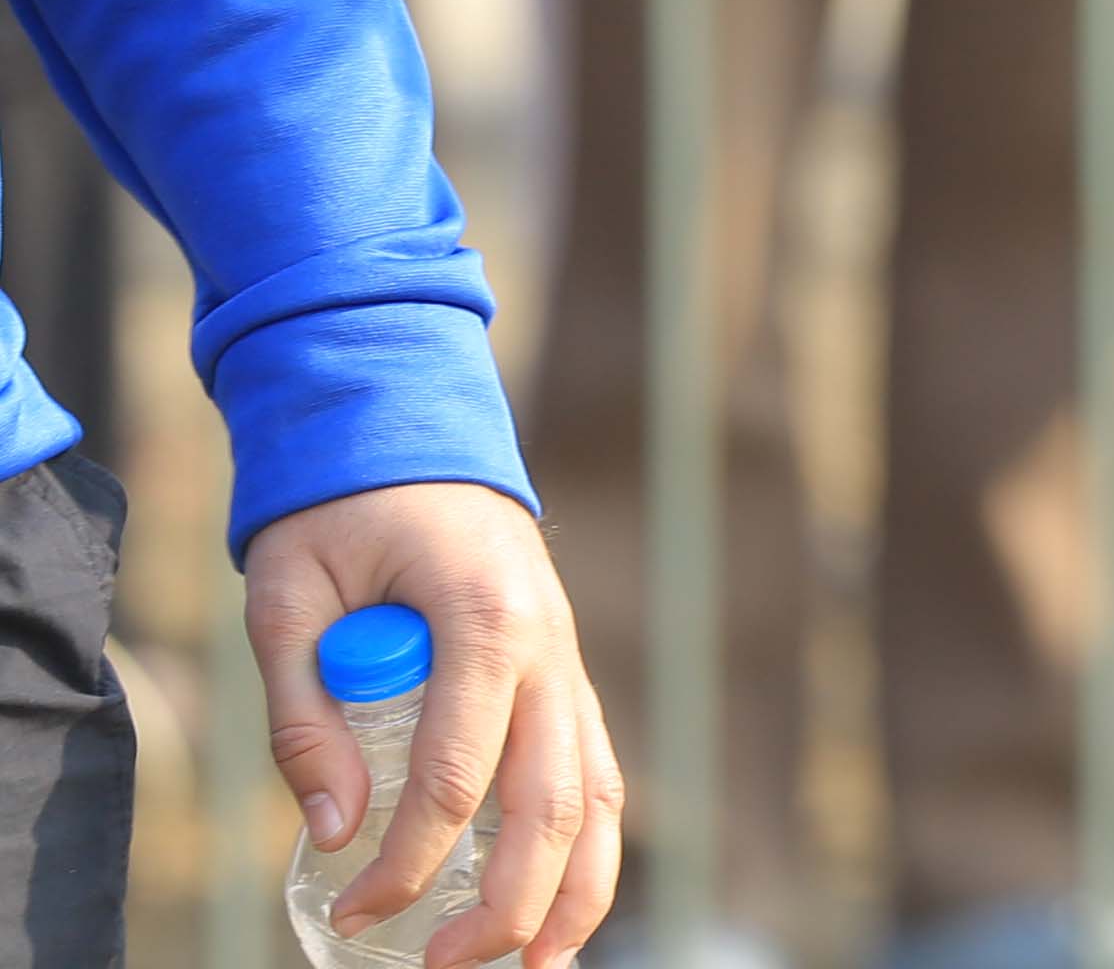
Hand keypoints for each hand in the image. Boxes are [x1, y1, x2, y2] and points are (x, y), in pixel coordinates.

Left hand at [240, 483, 624, 968]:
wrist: (410, 427)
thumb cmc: (340, 511)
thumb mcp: (286, 598)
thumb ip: (305, 715)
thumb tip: (332, 832)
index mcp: (486, 618)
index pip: (459, 772)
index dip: (410, 860)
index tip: (354, 912)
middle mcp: (548, 644)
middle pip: (552, 799)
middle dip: (508, 901)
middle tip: (443, 966)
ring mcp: (566, 660)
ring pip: (599, 792)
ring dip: (574, 887)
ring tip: (537, 967)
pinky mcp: (562, 675)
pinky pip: (596, 770)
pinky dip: (591, 844)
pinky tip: (563, 903)